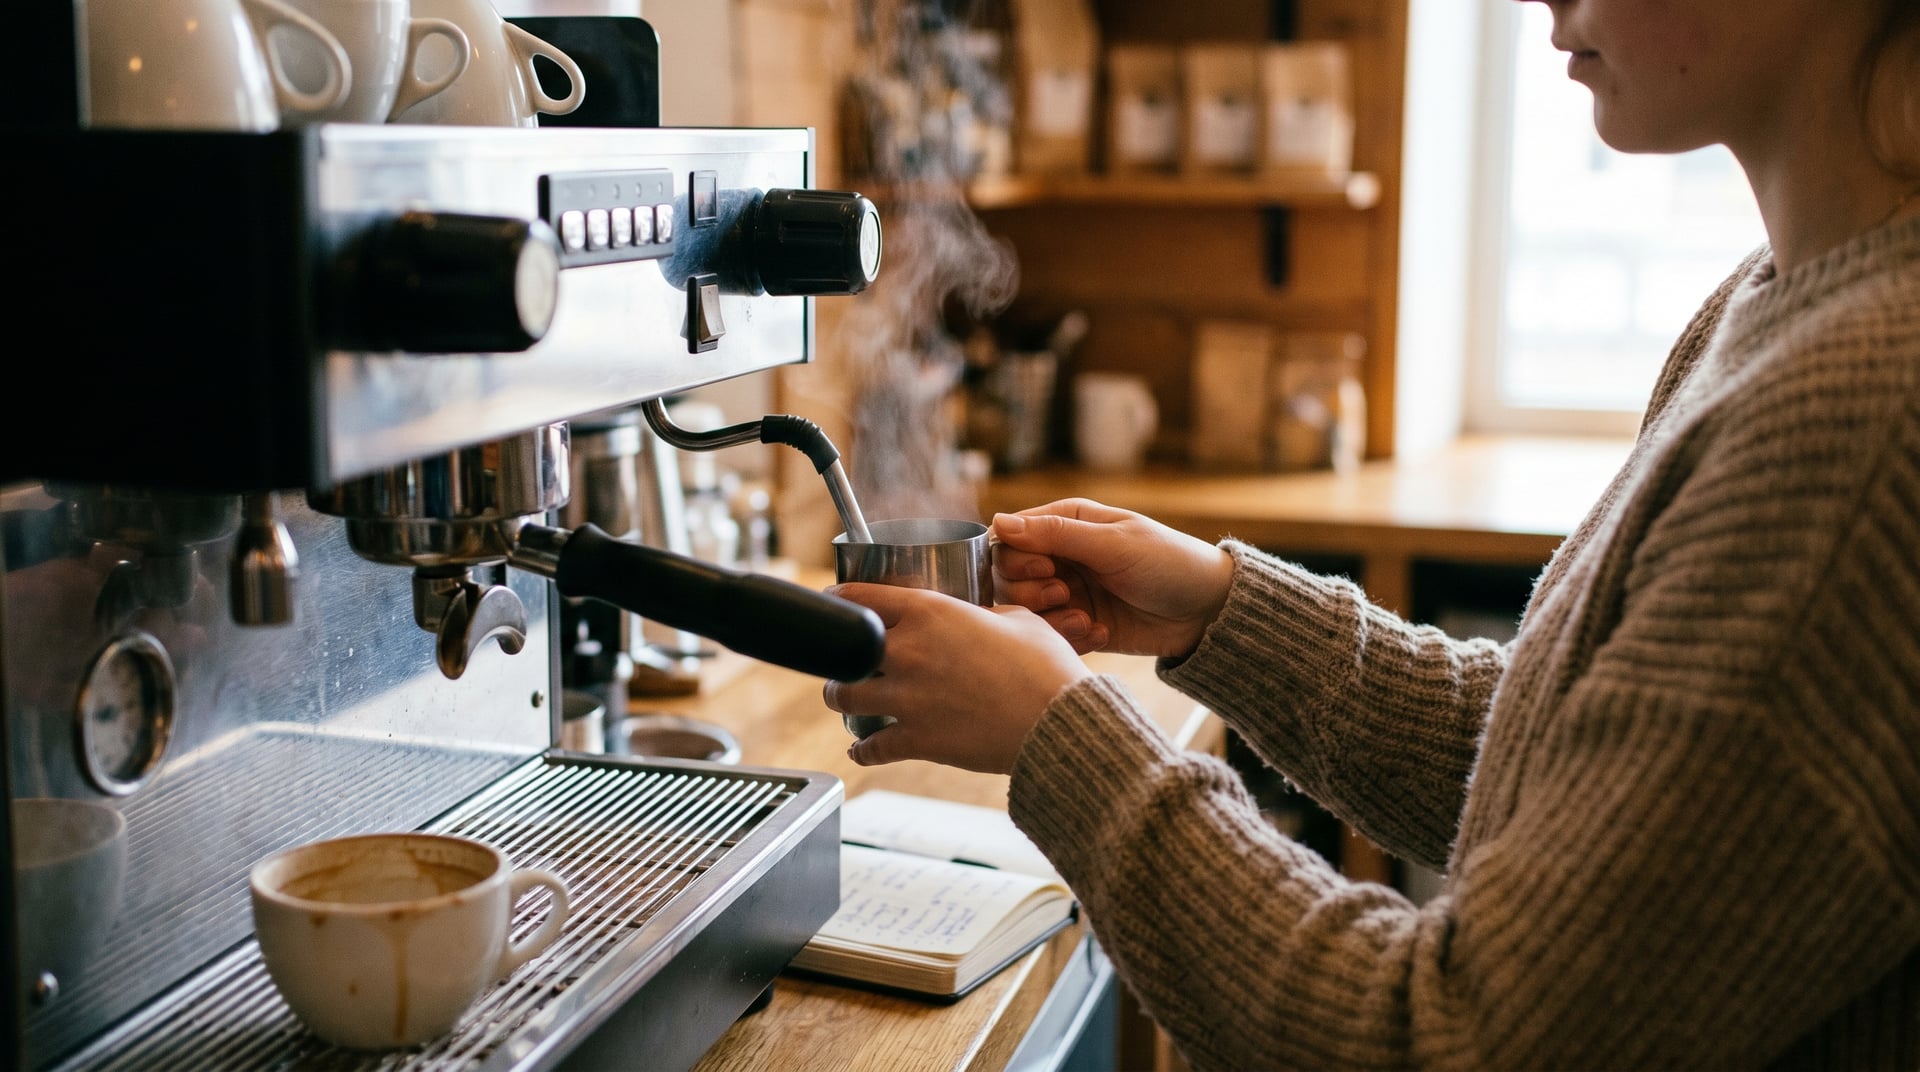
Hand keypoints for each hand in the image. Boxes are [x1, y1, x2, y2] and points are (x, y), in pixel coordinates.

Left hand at [821, 582, 1092, 773]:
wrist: (1058, 720)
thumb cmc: (1046, 666)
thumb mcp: (1017, 619)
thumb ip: (985, 614)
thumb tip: (981, 620)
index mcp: (930, 611)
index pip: (862, 597)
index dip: (841, 599)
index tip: (834, 602)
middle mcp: (908, 651)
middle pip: (844, 651)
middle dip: (839, 656)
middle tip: (845, 662)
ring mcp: (907, 697)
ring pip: (844, 698)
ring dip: (840, 698)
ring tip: (844, 700)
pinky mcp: (916, 739)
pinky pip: (871, 747)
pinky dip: (863, 751)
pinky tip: (862, 751)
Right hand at [992, 499, 1233, 658]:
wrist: (1208, 611)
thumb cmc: (1169, 562)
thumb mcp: (1114, 544)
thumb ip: (1056, 534)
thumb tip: (999, 521)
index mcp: (1067, 523)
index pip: (1010, 537)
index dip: (1017, 557)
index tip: (1047, 569)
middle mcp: (1061, 556)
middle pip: (1008, 576)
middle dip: (1030, 590)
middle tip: (1065, 593)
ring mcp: (1068, 592)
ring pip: (1025, 610)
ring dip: (1050, 618)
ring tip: (1085, 619)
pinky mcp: (1078, 624)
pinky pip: (1051, 635)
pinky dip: (1069, 637)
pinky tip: (1099, 633)